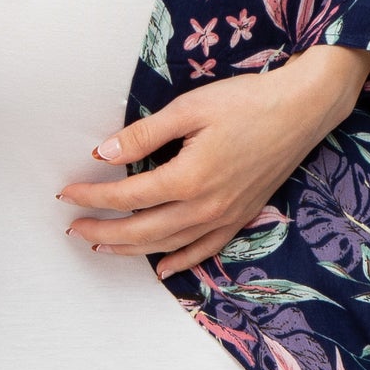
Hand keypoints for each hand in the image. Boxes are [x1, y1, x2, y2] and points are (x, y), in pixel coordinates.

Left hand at [56, 46, 369, 279]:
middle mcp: (206, 206)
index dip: (93, 197)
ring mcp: (226, 216)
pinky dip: (180, 262)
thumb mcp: (189, 108)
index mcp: (188, 178)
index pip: (127, 196)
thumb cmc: (246, 101)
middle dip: (104, 230)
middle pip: (142, 231)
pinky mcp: (242, 216)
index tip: (67, 193)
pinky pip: (206, 250)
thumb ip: (144, 135)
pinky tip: (163, 268)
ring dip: (132, 249)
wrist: (302, 108)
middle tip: (74, 227)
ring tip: (103, 244)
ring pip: (169, 245)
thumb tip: (103, 153)